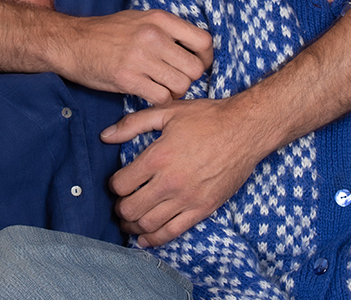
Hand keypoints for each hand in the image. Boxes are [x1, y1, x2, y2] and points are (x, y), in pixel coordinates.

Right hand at [63, 10, 212, 104]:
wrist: (72, 42)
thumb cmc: (108, 32)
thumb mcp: (140, 19)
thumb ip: (167, 29)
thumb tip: (195, 46)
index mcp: (160, 19)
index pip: (204, 41)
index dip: (206, 58)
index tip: (197, 64)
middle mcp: (153, 36)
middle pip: (195, 68)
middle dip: (189, 79)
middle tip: (177, 80)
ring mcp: (140, 58)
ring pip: (181, 85)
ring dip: (175, 92)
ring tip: (163, 88)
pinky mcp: (128, 79)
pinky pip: (161, 98)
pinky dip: (160, 101)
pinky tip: (150, 95)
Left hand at [101, 97, 261, 245]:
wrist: (244, 129)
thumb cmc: (207, 117)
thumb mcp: (168, 112)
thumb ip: (134, 123)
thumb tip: (106, 136)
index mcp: (158, 156)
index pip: (122, 184)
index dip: (114, 185)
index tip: (117, 183)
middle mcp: (170, 181)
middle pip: (131, 209)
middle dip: (120, 208)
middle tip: (121, 203)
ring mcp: (187, 198)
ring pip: (148, 224)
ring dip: (133, 226)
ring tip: (130, 221)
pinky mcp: (202, 209)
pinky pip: (172, 232)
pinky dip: (155, 239)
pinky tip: (146, 237)